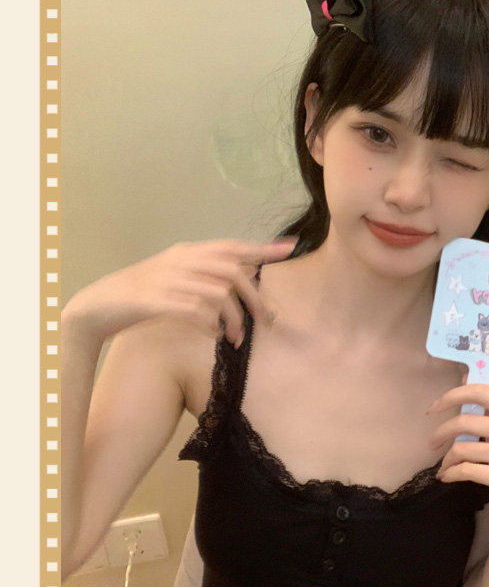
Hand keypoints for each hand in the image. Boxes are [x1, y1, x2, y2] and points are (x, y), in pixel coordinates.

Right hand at [64, 238, 296, 345]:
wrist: (99, 305)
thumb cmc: (143, 295)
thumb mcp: (177, 277)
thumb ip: (207, 275)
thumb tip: (245, 278)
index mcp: (187, 252)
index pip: (231, 246)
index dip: (261, 247)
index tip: (290, 248)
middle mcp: (180, 261)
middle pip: (231, 272)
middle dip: (254, 298)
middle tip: (266, 321)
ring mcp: (167, 279)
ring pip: (217, 294)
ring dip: (234, 320)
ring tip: (237, 340)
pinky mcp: (156, 301)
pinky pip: (195, 311)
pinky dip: (210, 325)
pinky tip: (212, 336)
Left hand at [427, 382, 488, 520]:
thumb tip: (464, 378)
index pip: (481, 392)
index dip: (452, 395)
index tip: (434, 407)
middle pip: (465, 422)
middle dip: (441, 432)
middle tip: (432, 442)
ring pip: (462, 449)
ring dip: (447, 459)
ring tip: (445, 465)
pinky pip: (466, 470)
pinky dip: (450, 473)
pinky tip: (447, 476)